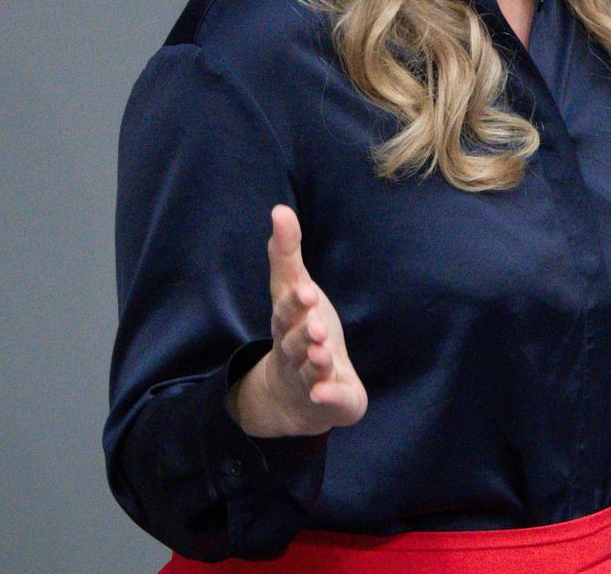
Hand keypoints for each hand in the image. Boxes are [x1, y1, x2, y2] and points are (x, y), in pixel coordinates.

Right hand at [228, 204, 367, 437]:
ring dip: (314, 361)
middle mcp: (295, 351)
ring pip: (311, 370)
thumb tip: (279, 210)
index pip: (288, 309)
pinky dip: (327, 396)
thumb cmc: (299, 331)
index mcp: (288, 323)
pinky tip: (326, 392)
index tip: (306, 291)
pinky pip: (329, 400)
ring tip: (323, 353)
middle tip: (315, 325)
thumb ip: (288, 254)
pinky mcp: (331, 399)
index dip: (296, 302)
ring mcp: (311, 378)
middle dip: (303, 333)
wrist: (294, 398)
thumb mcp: (295, 291)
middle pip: (295, 341)